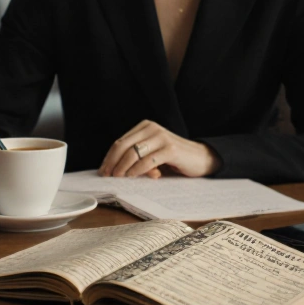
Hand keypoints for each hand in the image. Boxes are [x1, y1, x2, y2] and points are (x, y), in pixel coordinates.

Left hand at [98, 120, 219, 178]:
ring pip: (133, 153)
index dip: (109, 157)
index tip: (103, 170)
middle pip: (123, 146)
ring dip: (123, 168)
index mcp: (145, 126)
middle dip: (112, 162)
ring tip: (119, 178)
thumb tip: (113, 169)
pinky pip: (147, 161)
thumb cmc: (173, 158)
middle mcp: (152, 128)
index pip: (120, 142)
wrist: (200, 158)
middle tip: (107, 176)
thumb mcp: (152, 153)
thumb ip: (136, 156)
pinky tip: (132, 176)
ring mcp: (162, 137)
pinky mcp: (170, 149)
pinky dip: (137, 170)